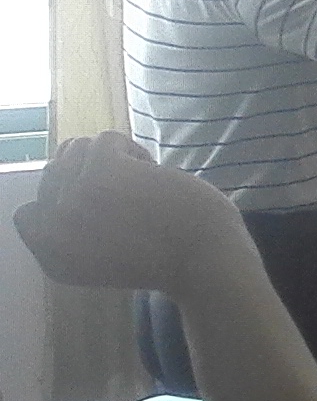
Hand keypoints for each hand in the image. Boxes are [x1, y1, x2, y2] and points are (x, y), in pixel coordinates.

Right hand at [15, 135, 247, 295]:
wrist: (204, 261)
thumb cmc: (167, 257)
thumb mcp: (102, 257)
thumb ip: (74, 230)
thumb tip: (62, 171)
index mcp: (51, 257)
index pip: (28, 213)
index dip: (61, 199)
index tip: (99, 206)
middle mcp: (51, 230)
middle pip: (52, 175)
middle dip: (90, 175)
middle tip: (130, 197)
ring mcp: (73, 199)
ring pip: (73, 150)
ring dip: (112, 159)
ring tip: (141, 185)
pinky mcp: (101, 171)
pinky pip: (105, 139)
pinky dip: (134, 150)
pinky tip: (154, 175)